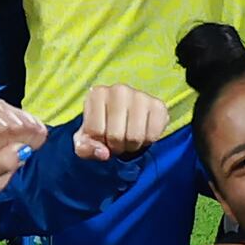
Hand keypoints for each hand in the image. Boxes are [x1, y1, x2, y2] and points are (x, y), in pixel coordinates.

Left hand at [67, 82, 186, 161]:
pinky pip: (153, 135)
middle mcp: (119, 90)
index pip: (95, 131)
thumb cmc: (102, 127)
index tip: (102, 136)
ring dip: (131, 146)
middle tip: (117, 140)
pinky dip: (147, 142)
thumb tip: (104, 154)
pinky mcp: (158, 105)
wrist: (124, 119)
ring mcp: (140, 96)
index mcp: (97, 94)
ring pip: (135, 137)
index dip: (99, 142)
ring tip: (128, 137)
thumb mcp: (85, 140)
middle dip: (116, 146)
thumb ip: (85, 148)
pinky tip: (142, 133)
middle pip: (116, 136)